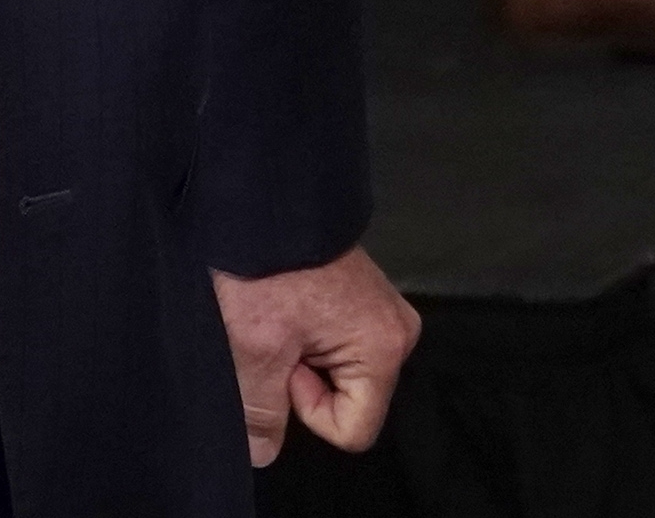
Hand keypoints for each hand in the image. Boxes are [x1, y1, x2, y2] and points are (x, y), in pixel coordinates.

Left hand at [211, 247, 419, 466]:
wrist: (267, 200)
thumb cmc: (267, 270)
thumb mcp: (255, 349)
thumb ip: (261, 414)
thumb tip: (262, 453)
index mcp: (386, 348)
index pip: (354, 429)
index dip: (310, 411)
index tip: (288, 360)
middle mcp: (398, 333)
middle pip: (352, 402)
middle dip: (307, 385)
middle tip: (282, 337)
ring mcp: (384, 313)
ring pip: (341, 377)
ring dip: (305, 361)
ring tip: (282, 320)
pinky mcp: (365, 301)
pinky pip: (340, 349)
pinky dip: (309, 341)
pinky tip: (289, 309)